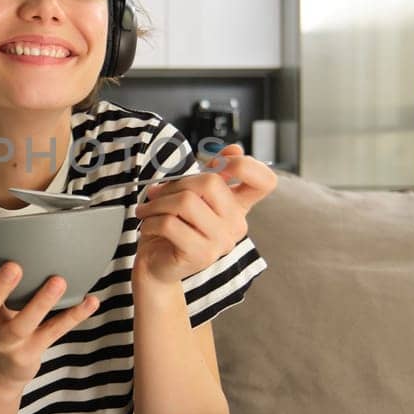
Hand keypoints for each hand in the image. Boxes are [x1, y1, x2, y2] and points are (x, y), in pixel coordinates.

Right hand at [0, 234, 99, 391]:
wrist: (3, 370)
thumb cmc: (2, 321)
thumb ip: (0, 272)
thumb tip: (27, 227)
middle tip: (13, 266)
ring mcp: (9, 339)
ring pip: (22, 323)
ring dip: (40, 302)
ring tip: (58, 281)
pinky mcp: (31, 350)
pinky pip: (53, 331)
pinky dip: (73, 316)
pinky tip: (90, 300)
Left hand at [133, 144, 277, 285]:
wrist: (157, 265)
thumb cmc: (173, 226)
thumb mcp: (191, 193)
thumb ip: (211, 173)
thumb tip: (235, 148)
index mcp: (238, 206)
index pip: (265, 181)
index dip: (244, 165)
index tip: (215, 165)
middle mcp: (237, 224)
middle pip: (211, 182)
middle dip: (175, 184)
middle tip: (156, 194)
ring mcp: (222, 241)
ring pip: (186, 202)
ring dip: (157, 203)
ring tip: (148, 211)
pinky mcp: (202, 254)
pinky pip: (170, 223)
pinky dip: (150, 221)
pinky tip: (149, 228)